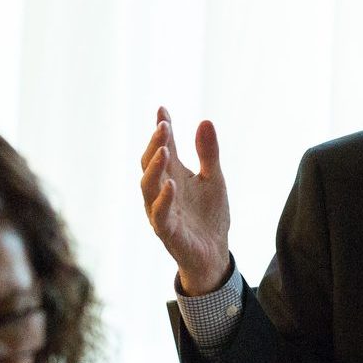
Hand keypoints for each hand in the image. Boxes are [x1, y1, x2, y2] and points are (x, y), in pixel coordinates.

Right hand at [140, 106, 232, 294]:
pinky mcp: (167, 231)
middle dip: (155, 144)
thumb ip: (208, 153)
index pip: (163, 147)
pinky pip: (160, 214)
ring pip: (148, 187)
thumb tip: (205, 121)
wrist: (214, 253)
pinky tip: (172, 184)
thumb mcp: (213, 179)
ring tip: (163, 150)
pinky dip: (164, 199)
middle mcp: (161, 190)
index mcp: (172, 175)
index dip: (162, 129)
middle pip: (150, 163)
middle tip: (164, 126)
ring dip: (154, 168)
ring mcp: (161, 210)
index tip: (162, 109)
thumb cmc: (209, 215)